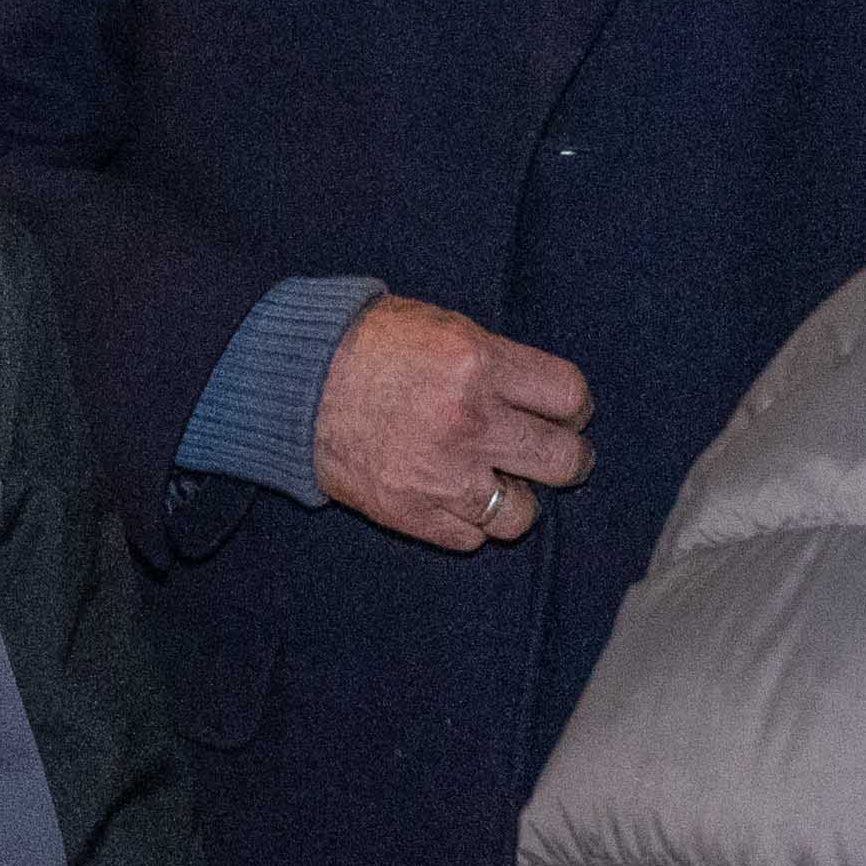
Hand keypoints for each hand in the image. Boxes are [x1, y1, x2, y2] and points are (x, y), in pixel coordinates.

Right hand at [314, 295, 593, 554]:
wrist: (292, 382)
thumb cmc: (367, 345)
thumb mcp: (443, 327)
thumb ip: (497, 361)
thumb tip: (544, 398)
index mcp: (479, 363)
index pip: (569, 396)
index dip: (573, 407)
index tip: (565, 412)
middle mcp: (469, 422)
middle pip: (564, 460)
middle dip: (567, 457)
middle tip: (554, 453)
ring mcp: (442, 475)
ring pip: (522, 513)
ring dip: (516, 498)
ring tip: (497, 480)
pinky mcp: (412, 513)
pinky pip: (471, 538)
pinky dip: (469, 521)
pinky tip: (454, 495)